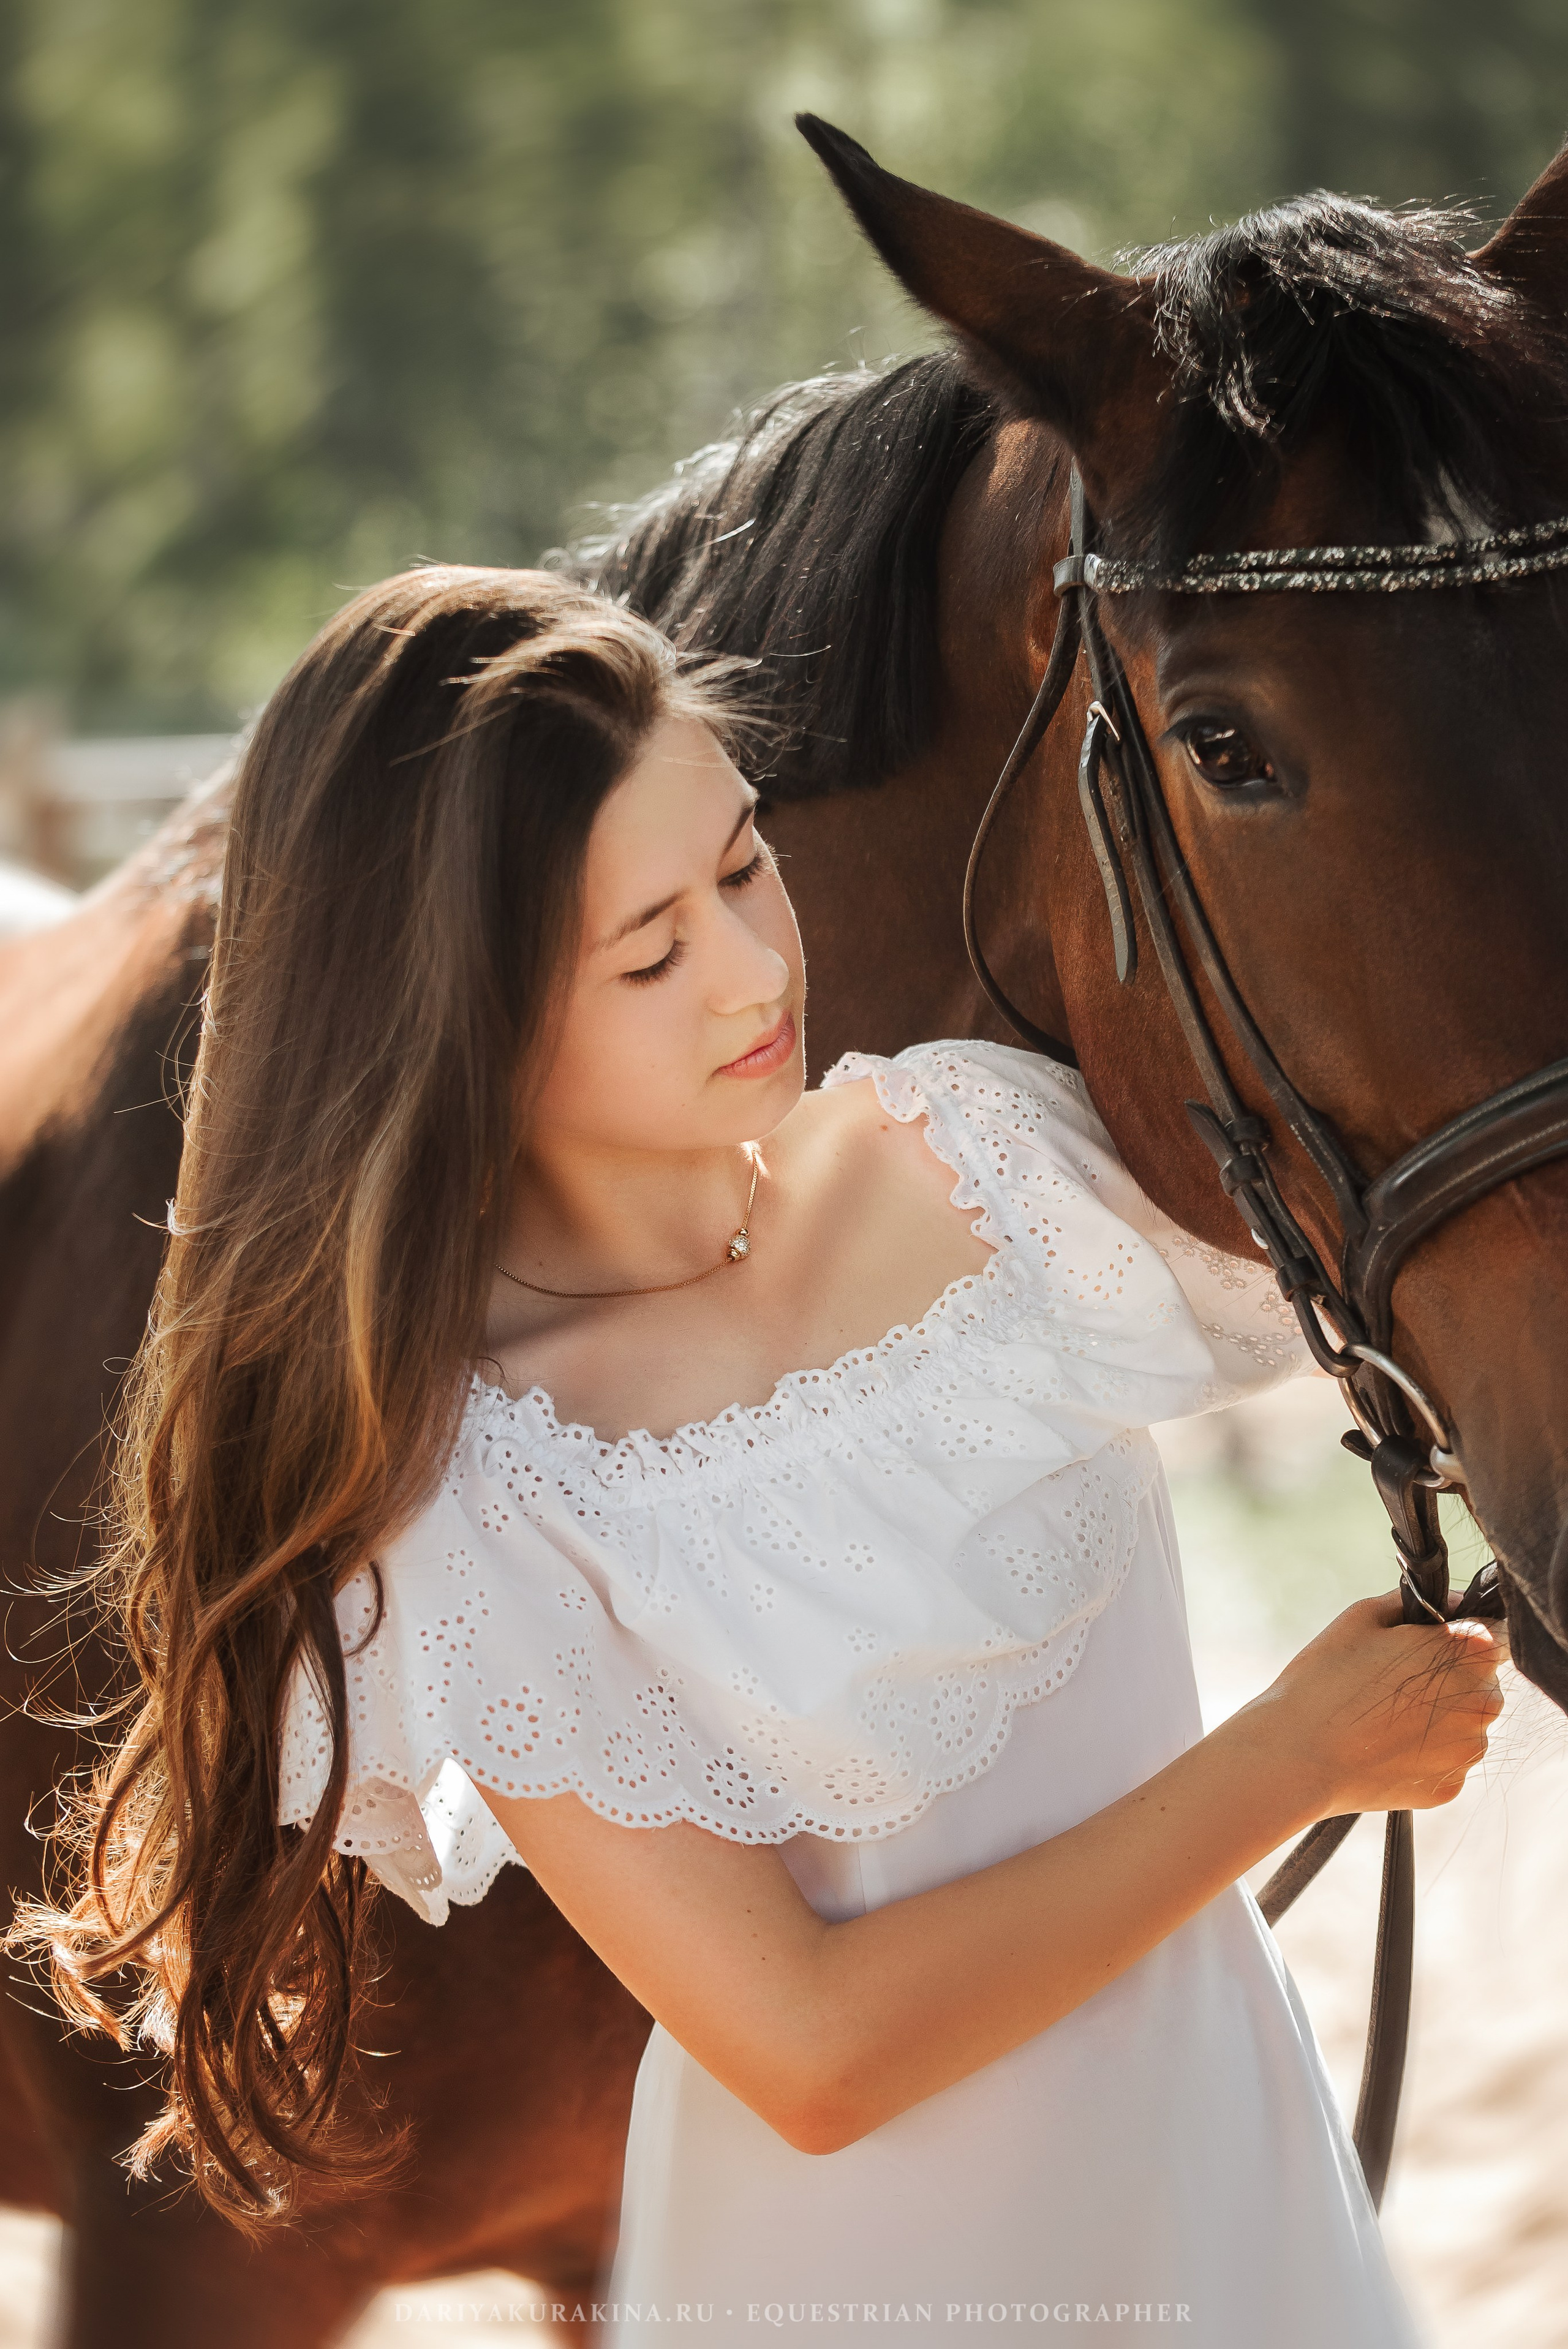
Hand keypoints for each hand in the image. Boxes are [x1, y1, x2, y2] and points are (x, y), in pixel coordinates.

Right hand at [1242, 1590, 1505, 1818]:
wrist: (1297, 1754)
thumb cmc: (1325, 1677)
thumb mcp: (1364, 1617)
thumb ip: (1419, 1603)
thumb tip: (1455, 1605)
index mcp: (1468, 1650)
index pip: (1493, 1633)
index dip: (1459, 1634)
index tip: (1426, 1642)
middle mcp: (1484, 1701)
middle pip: (1482, 1680)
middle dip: (1450, 1676)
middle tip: (1394, 1679)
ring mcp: (1470, 1749)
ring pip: (1466, 1722)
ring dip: (1440, 1716)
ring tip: (1384, 1716)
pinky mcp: (1453, 1786)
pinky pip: (1447, 1759)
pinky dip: (1423, 1752)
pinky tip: (1383, 1746)